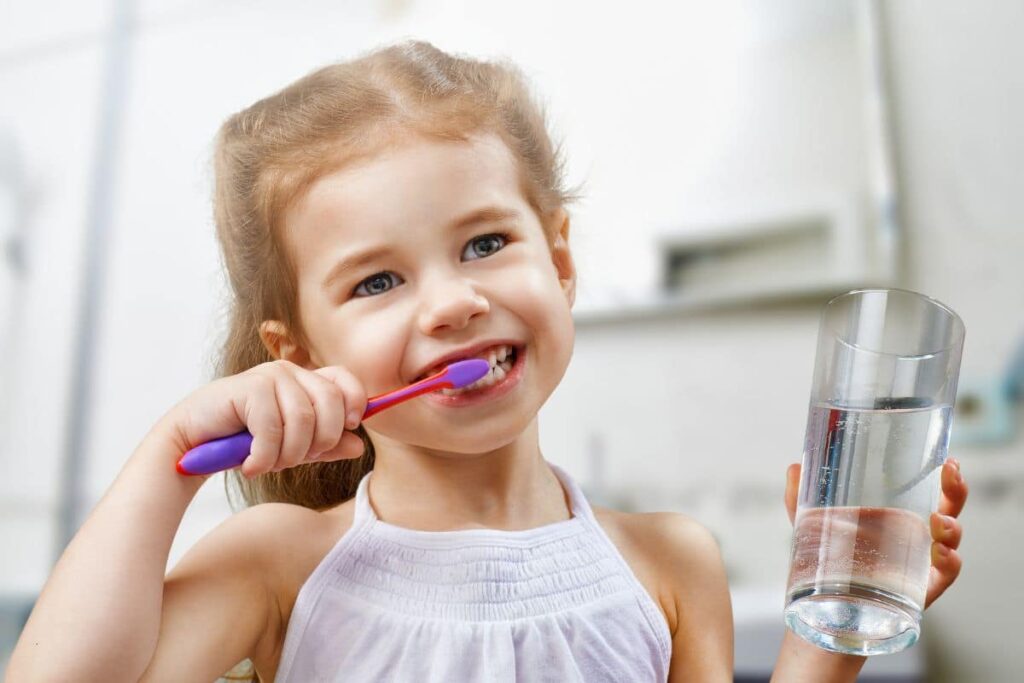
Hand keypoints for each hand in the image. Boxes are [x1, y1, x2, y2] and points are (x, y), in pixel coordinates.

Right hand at [159, 360, 367, 477]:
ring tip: (269, 465)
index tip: (348, 428)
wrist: (192, 445)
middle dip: (320, 441)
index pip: (345, 381)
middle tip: (295, 460)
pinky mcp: (248, 388)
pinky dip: (265, 457)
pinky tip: (251, 466)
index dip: (354, 404)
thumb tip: (359, 447)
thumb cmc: (243, 443)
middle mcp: (289, 372)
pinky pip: (272, 429)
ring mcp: (268, 377)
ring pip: (303, 420)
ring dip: (289, 454)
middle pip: (331, 402)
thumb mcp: (292, 448)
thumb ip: (325, 447)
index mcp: (305, 381)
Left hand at [784, 458, 966, 608]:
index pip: (930, 491)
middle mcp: (915, 537)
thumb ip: (800, 496)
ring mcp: (920, 563)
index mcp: (898, 515)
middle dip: (955, 491)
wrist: (824, 607)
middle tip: (951, 475)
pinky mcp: (920, 589)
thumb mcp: (811, 523)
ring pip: (950, 542)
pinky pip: (945, 576)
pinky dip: (950, 563)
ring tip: (938, 521)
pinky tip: (940, 553)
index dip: (946, 476)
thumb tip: (794, 466)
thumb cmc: (826, 558)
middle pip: (948, 510)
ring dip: (952, 528)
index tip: (949, 460)